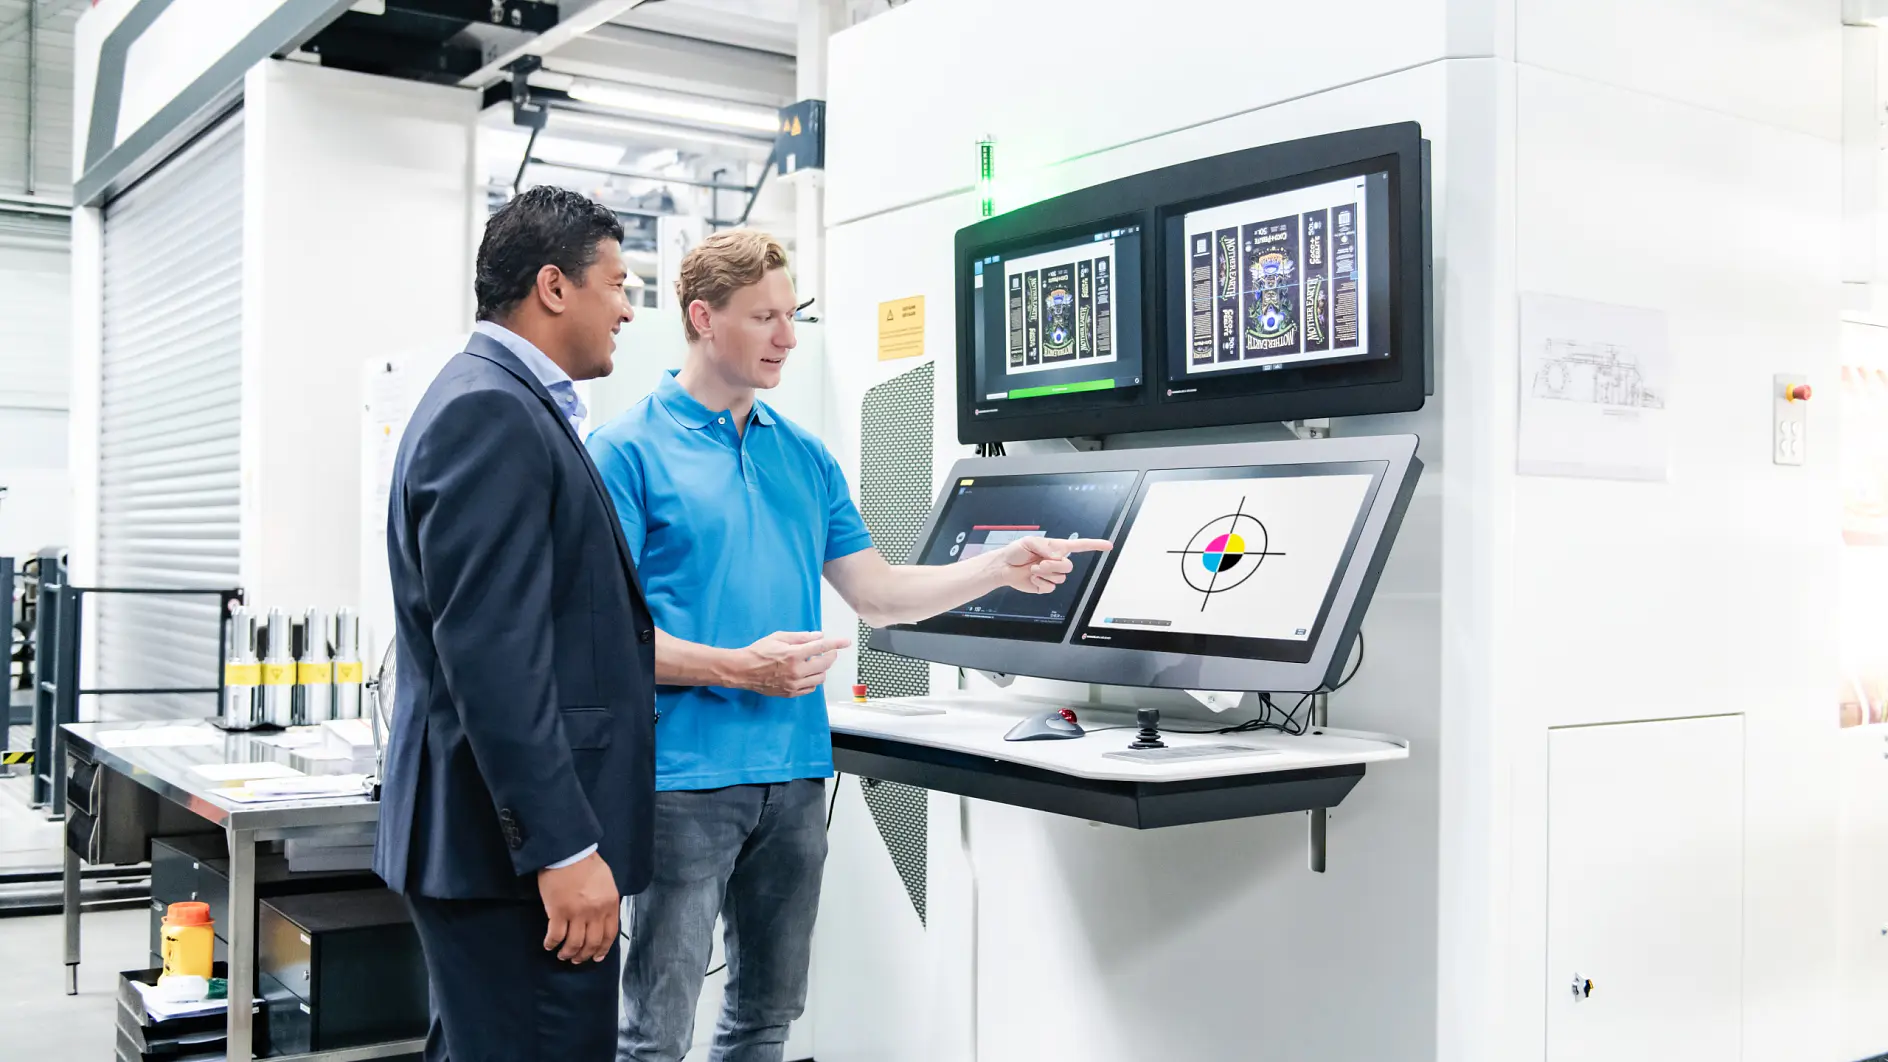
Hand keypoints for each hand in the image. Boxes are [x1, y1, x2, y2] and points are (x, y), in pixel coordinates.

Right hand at [538, 852, 618, 962]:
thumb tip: (602, 917)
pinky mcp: (558, 912)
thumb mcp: (606, 882)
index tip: (597, 957)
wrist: (568, 851)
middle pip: (592, 943)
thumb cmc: (586, 863)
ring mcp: (576, 913)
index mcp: (609, 904)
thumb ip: (606, 901)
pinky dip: (551, 944)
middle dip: (584, 955)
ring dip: (568, 953)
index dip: (603, 949)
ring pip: (574, 944)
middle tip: (577, 960)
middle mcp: (595, 912)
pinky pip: (555, 936)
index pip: (609, 934)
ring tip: (563, 955)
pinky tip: (549, 945)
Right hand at [730, 631, 852, 697]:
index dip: (836, 644)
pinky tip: (807, 674)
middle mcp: (797, 671)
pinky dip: (813, 681)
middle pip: (824, 665)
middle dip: (830, 657)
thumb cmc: (759, 651)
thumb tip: (819, 636)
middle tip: (827, 652)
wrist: (743, 670)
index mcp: (794, 654)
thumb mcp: (779, 637)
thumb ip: (801, 637)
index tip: (846, 642)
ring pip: (820, 678)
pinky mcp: (790, 693)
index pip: (821, 648)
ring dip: (822, 670)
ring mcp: (794, 684)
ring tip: (814, 663)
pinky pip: (810, 688)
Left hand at [989, 536, 1111, 593]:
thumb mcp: (1029, 542)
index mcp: (1057, 548)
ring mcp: (1052, 574)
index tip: (1108, 546)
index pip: (1080, 547)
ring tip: (1033, 569)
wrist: (1005, 567)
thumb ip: (1045, 547)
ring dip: (1044, 574)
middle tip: (1039, 563)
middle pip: (1068, 567)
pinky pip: (1050, 588)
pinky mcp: (1045, 585)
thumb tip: (1057, 555)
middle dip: (1053, 566)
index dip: (1095, 546)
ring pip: (1060, 579)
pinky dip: (1039, 583)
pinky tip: (1032, 578)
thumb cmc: (1016, 551)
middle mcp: (1057, 561)